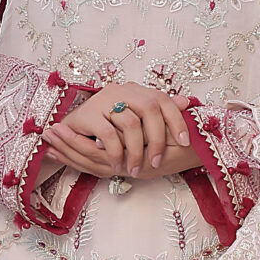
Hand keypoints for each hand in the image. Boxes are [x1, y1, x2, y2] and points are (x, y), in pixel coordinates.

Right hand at [42, 82, 196, 179]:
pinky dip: (117, 152)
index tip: (184, 142)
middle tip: (157, 162)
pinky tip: (119, 164)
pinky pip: (108, 134)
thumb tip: (186, 103)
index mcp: (137, 90)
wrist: (73, 125)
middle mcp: (122, 90)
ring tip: (137, 168)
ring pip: (130, 123)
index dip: (176, 120)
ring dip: (136, 150)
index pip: (163, 99)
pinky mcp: (88, 114)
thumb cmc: (109, 124)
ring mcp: (104, 100)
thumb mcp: (136, 119)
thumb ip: (159, 112)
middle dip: (157, 139)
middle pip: (150, 109)